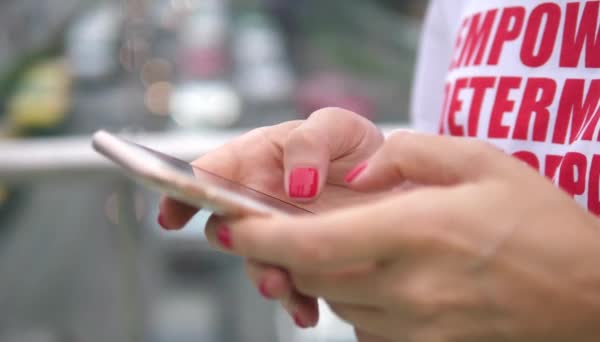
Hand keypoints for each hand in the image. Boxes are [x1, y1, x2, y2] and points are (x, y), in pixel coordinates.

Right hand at [158, 107, 384, 326]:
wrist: (393, 183)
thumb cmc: (355, 147)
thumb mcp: (338, 126)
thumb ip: (310, 142)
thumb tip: (296, 183)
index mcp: (257, 159)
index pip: (208, 172)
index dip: (183, 191)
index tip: (171, 215)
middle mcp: (259, 200)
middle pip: (228, 225)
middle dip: (233, 242)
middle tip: (250, 247)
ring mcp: (280, 233)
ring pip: (256, 259)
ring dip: (264, 276)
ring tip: (280, 287)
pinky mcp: (303, 259)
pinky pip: (290, 285)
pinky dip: (295, 301)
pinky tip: (307, 311)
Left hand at [205, 132, 599, 340]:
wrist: (589, 297)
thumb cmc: (541, 224)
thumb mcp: (483, 162)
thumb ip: (412, 155)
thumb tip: (361, 167)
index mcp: (418, 233)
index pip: (314, 243)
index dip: (261, 237)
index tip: (230, 225)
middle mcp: (409, 287)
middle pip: (314, 274)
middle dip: (283, 252)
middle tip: (269, 228)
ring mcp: (415, 326)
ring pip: (337, 300)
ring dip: (321, 272)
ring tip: (333, 244)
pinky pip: (365, 322)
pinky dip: (354, 296)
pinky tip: (375, 273)